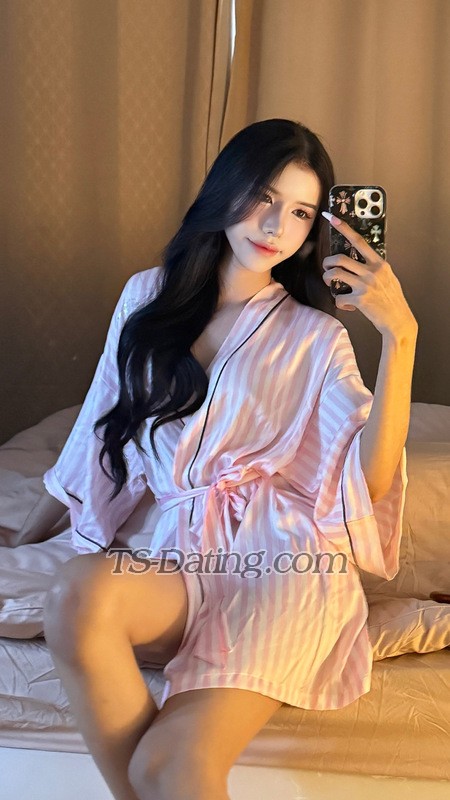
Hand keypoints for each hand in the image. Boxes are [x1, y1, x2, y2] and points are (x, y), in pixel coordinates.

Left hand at [321, 212, 417, 338]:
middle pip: (340, 258)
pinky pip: (339, 297)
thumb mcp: (388, 278)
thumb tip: (359, 262)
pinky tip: (347, 305)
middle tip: (327, 268)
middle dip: (328, 262)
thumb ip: (375, 268)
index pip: (359, 241)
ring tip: (331, 283)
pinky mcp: (360, 300)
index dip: (344, 228)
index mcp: (380, 264)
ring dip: (328, 278)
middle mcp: (372, 271)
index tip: (332, 218)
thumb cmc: (392, 300)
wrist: (398, 321)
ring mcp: (366, 285)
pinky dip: (339, 302)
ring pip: (335, 274)